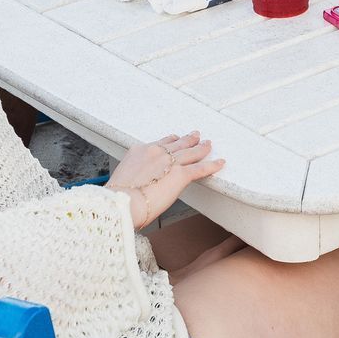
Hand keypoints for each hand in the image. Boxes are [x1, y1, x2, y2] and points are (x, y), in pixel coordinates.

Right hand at [108, 132, 223, 229]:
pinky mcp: (180, 174)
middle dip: (188, 139)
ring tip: (208, 144)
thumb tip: (139, 186)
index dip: (170, 141)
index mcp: (139, 151)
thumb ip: (135, 177)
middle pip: (177, 143)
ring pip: (190, 152)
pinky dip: (212, 165)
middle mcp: (156, 152)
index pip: (159, 143)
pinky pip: (200, 168)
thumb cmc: (118, 197)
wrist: (122, 202)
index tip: (175, 138)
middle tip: (196, 135)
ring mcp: (170, 162)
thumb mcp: (124, 179)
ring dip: (201, 148)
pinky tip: (220, 163)